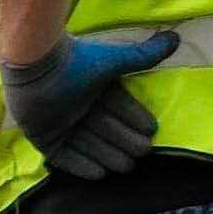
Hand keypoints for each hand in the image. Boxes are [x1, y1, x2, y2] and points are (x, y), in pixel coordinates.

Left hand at [0, 30, 179, 180]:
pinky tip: (100, 176)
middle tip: (144, 153)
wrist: (36, 64)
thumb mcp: (115, 61)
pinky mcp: (41, 135)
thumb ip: (144, 54)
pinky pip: (64, 155)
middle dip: (125, 140)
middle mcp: (76, 105)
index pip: (118, 105)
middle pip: (105, 127)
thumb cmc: (76, 61)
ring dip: (108, 155)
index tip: (152, 129)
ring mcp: (57, 121)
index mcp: (91, 86)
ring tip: (128, 167)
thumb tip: (176, 37)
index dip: (134, 117)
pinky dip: (80, 165)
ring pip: (88, 143)